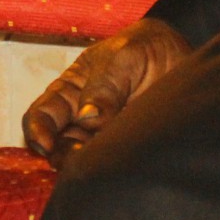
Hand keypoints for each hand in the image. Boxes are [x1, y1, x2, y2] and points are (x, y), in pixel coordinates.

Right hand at [23, 17, 192, 168]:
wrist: (182, 58)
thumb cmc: (144, 48)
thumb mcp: (124, 57)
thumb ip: (105, 86)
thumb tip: (88, 118)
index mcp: (71, 89)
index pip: (42, 113)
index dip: (37, 130)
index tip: (45, 144)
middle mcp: (82, 116)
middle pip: (57, 144)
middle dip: (60, 156)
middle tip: (79, 159)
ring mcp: (104, 136)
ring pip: (82, 160)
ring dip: (85, 166)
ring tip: (101, 163)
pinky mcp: (124, 149)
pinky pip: (110, 165)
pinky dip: (109, 170)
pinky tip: (118, 167)